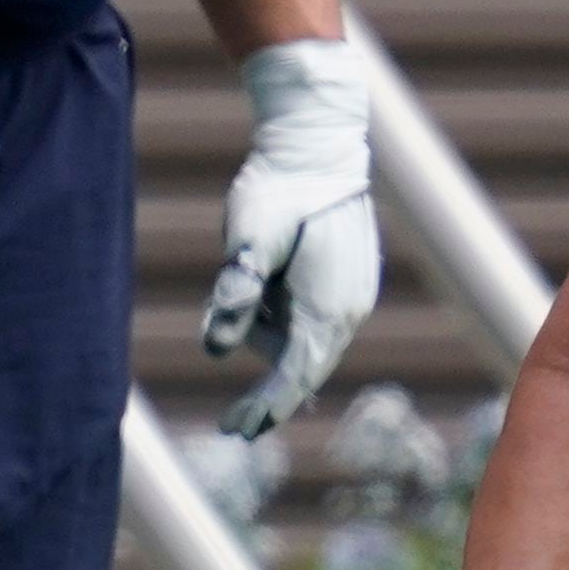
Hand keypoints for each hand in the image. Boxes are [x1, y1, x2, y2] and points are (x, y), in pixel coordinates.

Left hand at [205, 35, 378, 439]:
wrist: (318, 141)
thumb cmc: (279, 189)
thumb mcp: (248, 242)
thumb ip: (236, 294)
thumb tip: (214, 348)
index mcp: (327, 307)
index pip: (296, 374)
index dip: (267, 405)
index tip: (237, 428)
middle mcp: (348, 310)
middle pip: (306, 367)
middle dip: (272, 394)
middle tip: (235, 424)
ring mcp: (354, 295)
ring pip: (308, 341)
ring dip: (274, 339)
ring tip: (244, 284)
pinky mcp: (349, 280)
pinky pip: (316, 320)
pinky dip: (289, 322)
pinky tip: (271, 292)